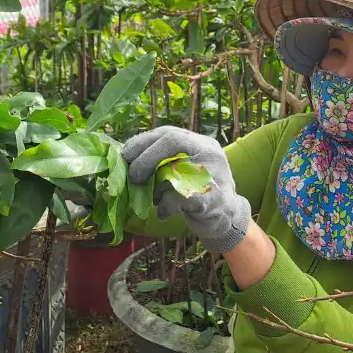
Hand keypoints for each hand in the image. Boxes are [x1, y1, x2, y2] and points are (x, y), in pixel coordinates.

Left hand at [122, 126, 250, 254]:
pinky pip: (178, 197)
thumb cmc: (196, 192)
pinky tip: (164, 212)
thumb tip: (126, 159)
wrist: (227, 220)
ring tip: (156, 199)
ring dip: (157, 188)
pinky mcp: (212, 197)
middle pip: (173, 142)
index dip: (143, 142)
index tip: (125, 155)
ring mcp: (214, 173)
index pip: (168, 132)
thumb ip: (165, 159)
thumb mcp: (185, 168)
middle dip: (146, 159)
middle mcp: (210, 152)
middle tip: (133, 177)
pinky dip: (165, 206)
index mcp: (201, 143)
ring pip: (175, 171)